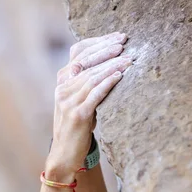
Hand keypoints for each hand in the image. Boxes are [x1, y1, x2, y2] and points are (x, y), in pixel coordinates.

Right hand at [46, 32, 132, 179]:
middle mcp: (63, 89)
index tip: (117, 37)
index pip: (78, 53)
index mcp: (62, 82)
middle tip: (125, 43)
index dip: (98, 43)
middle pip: (87, 62)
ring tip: (129, 59)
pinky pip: (95, 94)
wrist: (64, 154)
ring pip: (93, 77)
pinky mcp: (78, 115)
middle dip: (107, 50)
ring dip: (112, 66)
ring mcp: (68, 102)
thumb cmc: (76, 127)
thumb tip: (112, 65)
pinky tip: (120, 76)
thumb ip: (87, 84)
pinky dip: (108, 83)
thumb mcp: (79, 101)